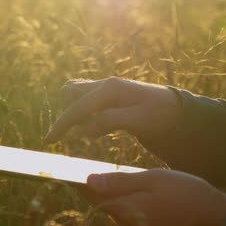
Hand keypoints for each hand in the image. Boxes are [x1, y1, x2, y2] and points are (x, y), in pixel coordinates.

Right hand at [44, 77, 180, 142]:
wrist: (177, 109)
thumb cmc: (161, 115)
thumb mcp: (139, 121)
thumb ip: (110, 121)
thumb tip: (85, 128)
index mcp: (110, 89)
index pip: (78, 107)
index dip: (62, 124)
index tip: (49, 140)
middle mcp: (105, 84)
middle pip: (70, 92)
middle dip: (69, 113)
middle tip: (85, 131)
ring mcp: (106, 88)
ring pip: (76, 95)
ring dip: (77, 113)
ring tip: (95, 130)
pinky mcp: (108, 95)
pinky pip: (87, 101)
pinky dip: (85, 114)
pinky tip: (99, 127)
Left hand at [81, 169, 225, 225]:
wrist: (219, 220)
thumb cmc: (187, 193)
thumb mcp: (153, 178)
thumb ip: (119, 181)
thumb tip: (89, 180)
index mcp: (127, 211)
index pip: (94, 197)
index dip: (82, 184)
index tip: (70, 174)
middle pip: (107, 207)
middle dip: (107, 193)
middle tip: (112, 177)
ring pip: (120, 218)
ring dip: (123, 204)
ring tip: (143, 192)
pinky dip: (137, 215)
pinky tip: (152, 205)